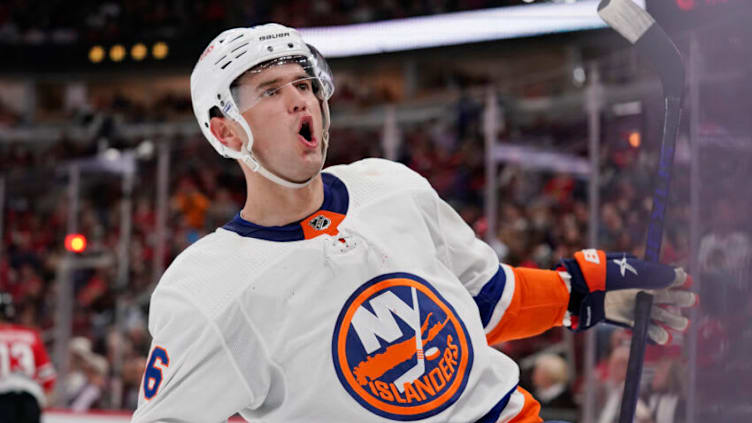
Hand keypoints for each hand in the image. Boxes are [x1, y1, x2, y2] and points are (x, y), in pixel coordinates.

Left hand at [560, 249, 697, 344]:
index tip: (689, 283)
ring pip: (657, 314)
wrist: (584, 291)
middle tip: (691, 301)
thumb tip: (681, 276)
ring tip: (681, 324)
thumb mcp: (636, 273)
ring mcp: (632, 305)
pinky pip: (644, 327)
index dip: (679, 280)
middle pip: (665, 296)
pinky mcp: (626, 319)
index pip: (665, 277)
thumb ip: (659, 275)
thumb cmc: (610, 277)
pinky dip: (655, 333)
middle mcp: (639, 290)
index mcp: (642, 275)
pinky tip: (664, 337)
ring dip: (671, 319)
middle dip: (680, 300)